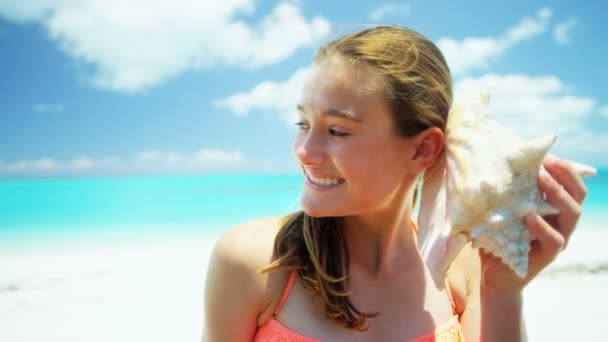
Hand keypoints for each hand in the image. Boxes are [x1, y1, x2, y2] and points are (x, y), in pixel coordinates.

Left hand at [479, 155, 588, 293]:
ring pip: (572, 213)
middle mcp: (562, 221)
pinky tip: (530, 215)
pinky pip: (555, 240)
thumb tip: (494, 158)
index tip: (544, 152)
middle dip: (565, 173)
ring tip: (540, 178)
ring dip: (557, 193)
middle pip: (578, 194)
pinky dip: (543, 227)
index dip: (562, 166)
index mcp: (554, 208)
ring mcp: (559, 239)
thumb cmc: (498, 236)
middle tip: (546, 160)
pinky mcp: (548, 256)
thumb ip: (507, 190)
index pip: (570, 182)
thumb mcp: (503, 209)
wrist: (494, 275)